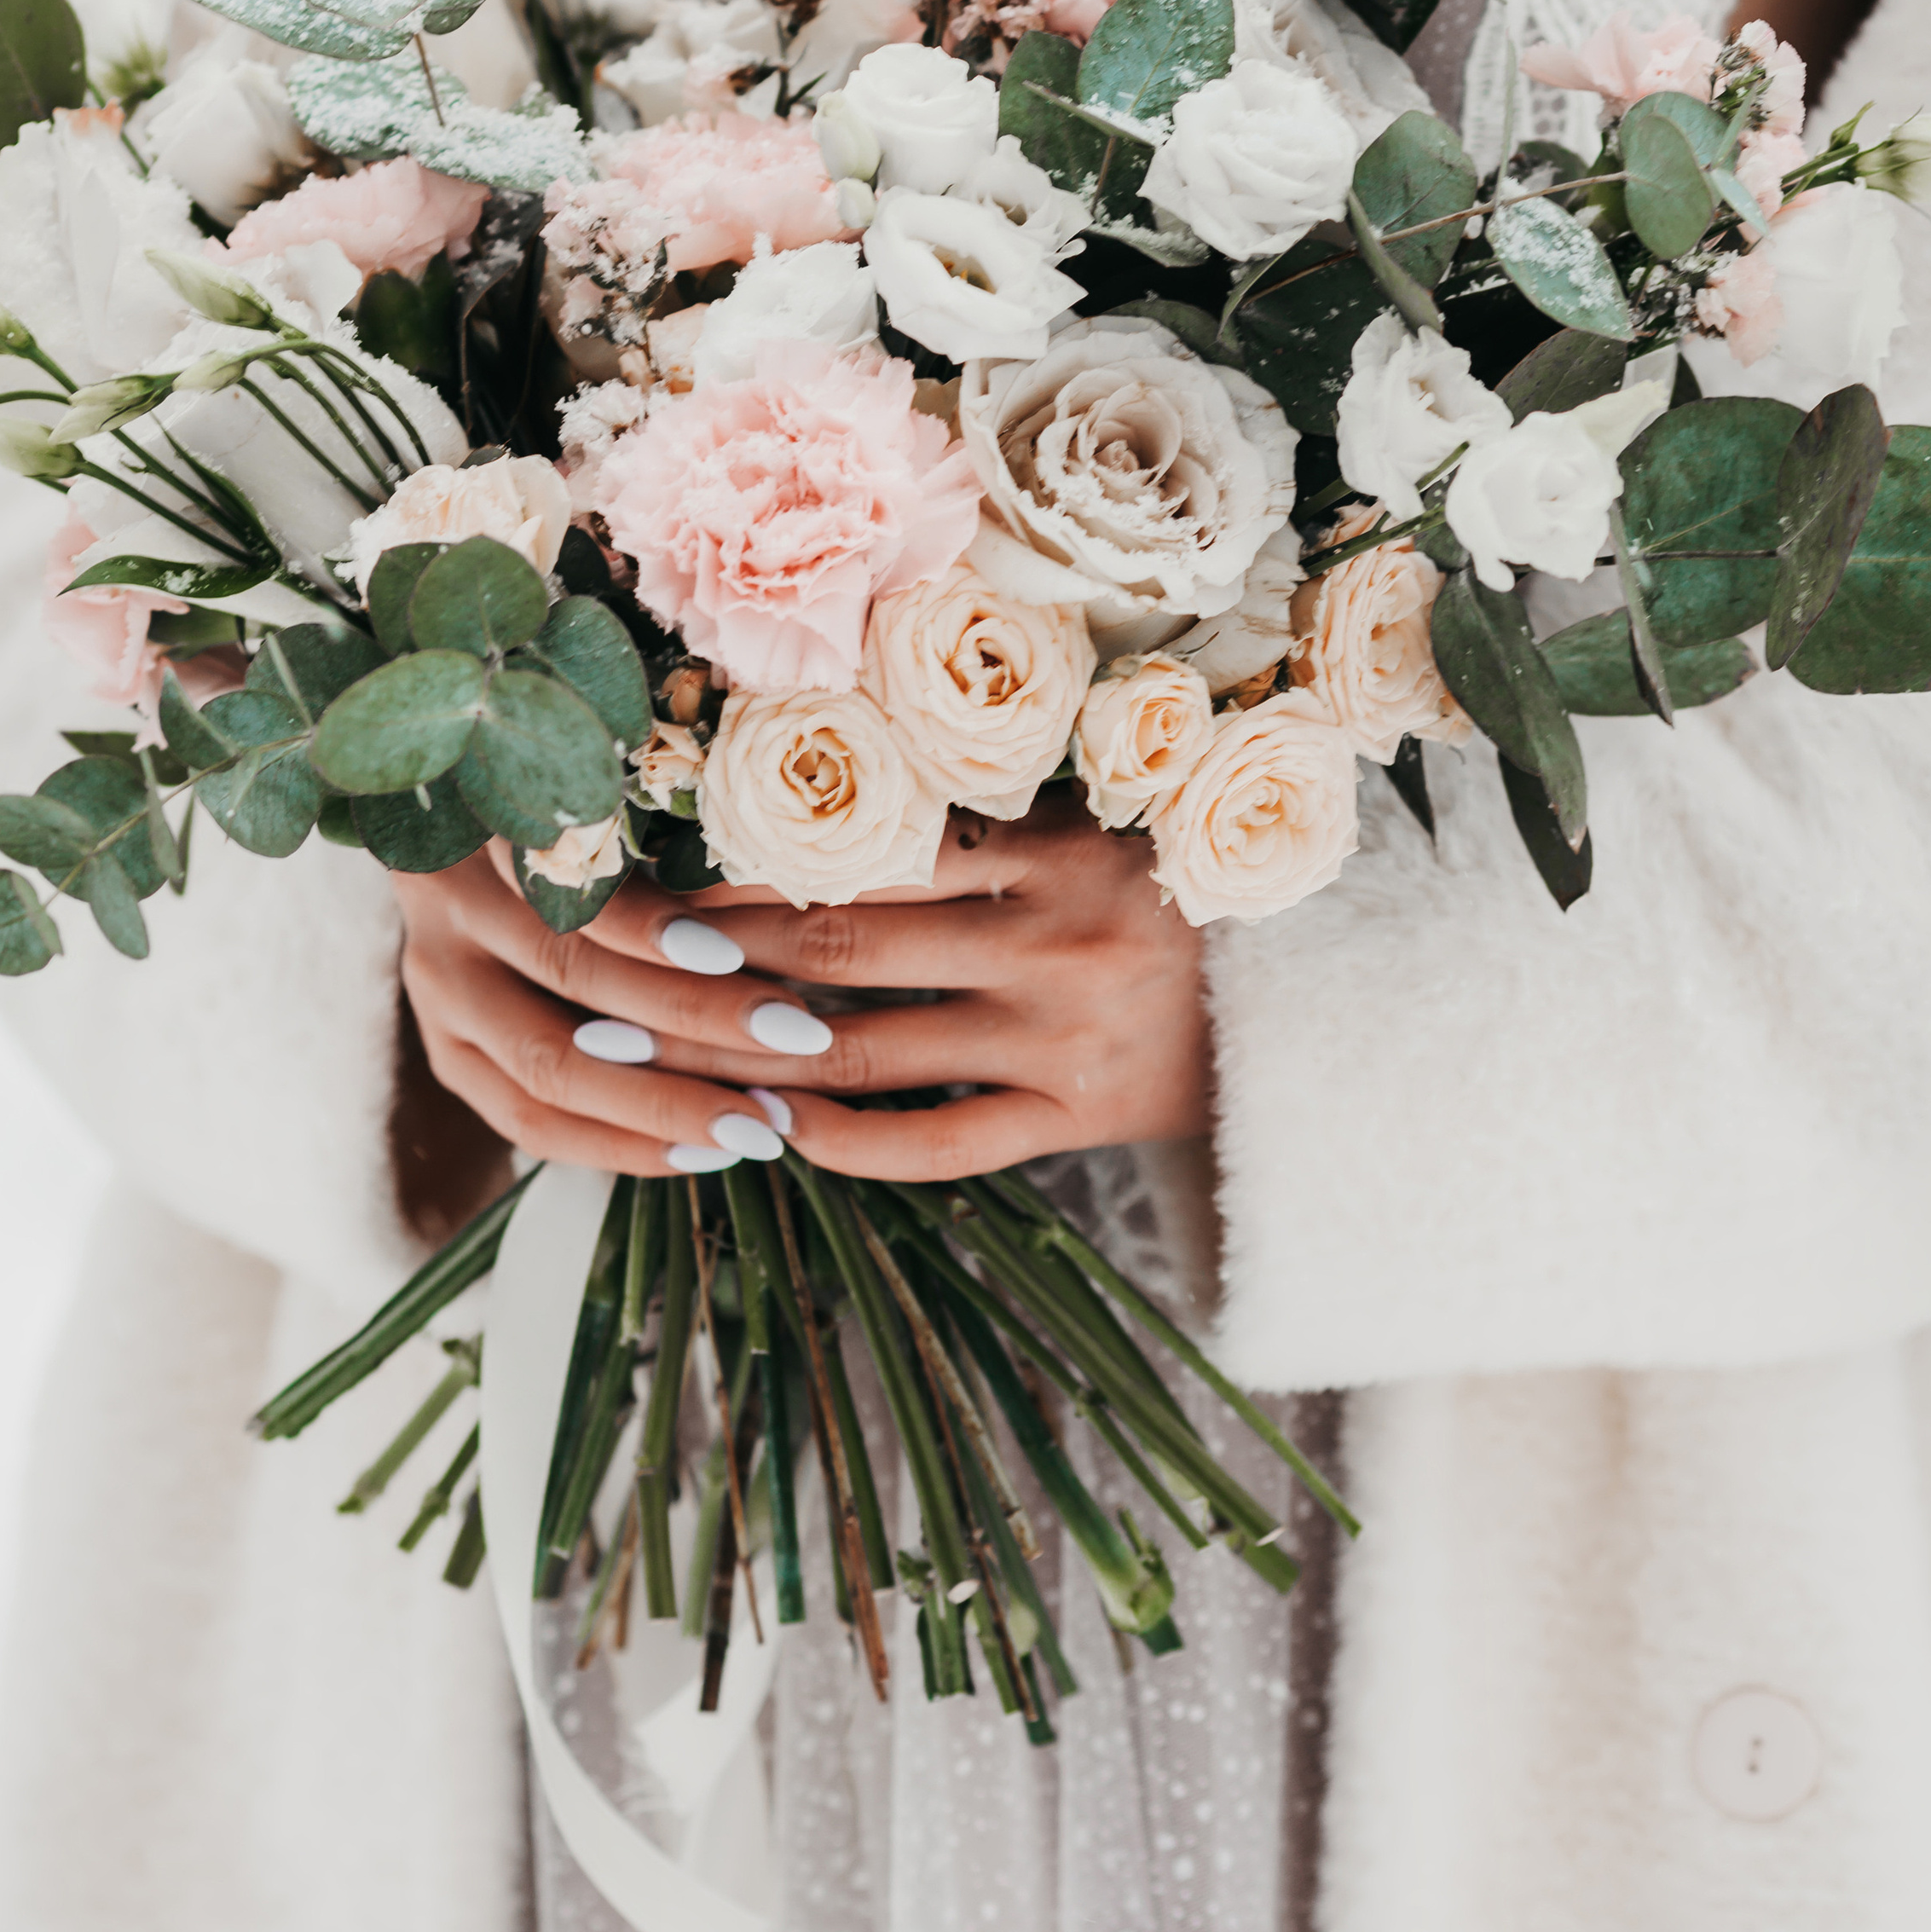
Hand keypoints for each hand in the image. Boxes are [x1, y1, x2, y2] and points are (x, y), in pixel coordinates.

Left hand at [392, 795, 1210, 1181]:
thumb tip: (810, 787)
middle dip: (718, 960)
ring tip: (655, 1052)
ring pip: (868, 1049)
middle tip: (615, 966)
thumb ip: (978, 809)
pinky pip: (942, 1144)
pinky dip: (852, 1144)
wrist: (1315, 1004)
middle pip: (842, 947)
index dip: (750, 864)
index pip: (866, 849)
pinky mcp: (1077, 1120)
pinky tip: (776, 1135)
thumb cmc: (1172, 888)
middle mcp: (1055, 935)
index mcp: (1053, 841)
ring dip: (751, 1056)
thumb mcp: (1093, 818)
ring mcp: (1063, 1036)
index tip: (654, 870)